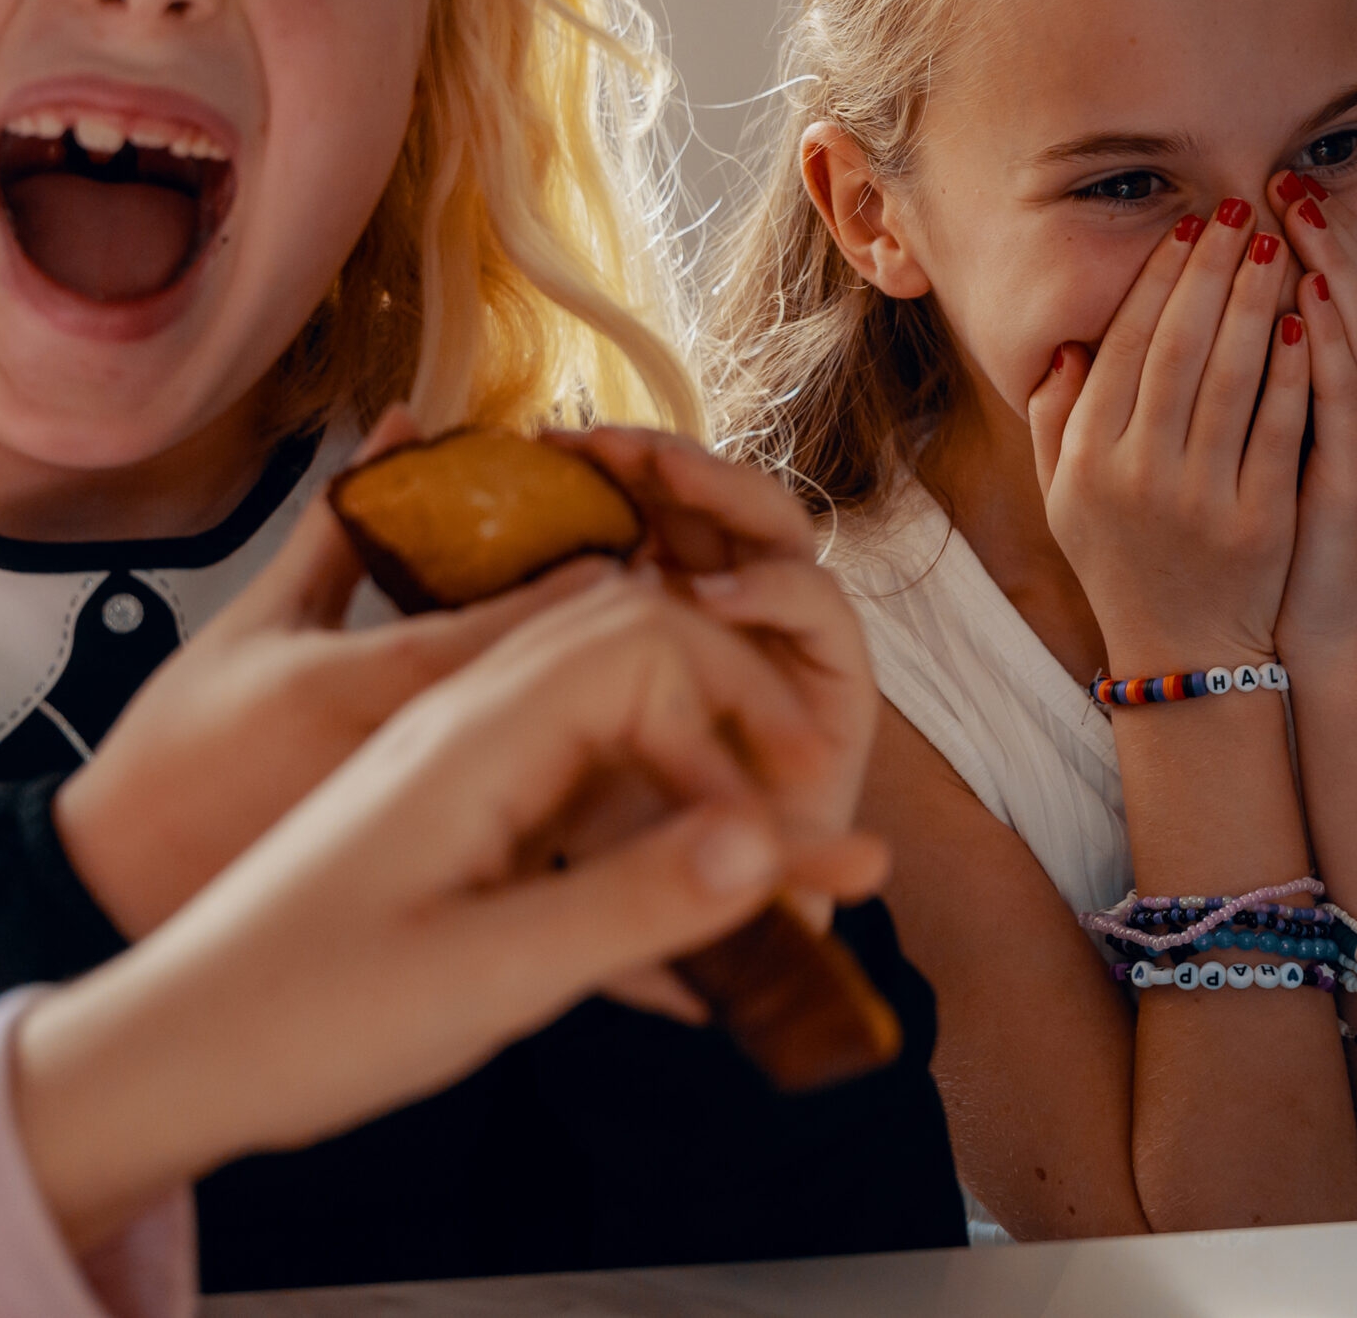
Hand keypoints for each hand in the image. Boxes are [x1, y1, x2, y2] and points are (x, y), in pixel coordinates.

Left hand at [11, 568, 892, 1247]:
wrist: (168, 1056)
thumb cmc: (301, 1017)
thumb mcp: (486, 976)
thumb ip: (633, 905)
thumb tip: (767, 842)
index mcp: (469, 727)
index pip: (646, 642)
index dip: (737, 712)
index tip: (791, 820)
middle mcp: (459, 720)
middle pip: (628, 651)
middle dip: (733, 715)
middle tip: (807, 821)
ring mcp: (447, 764)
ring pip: (599, 716)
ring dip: (689, 771)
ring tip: (767, 864)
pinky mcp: (441, 818)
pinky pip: (562, 784)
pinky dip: (632, 828)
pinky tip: (671, 933)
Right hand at [56, 411, 609, 938]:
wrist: (116, 889)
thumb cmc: (179, 752)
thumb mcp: (257, 621)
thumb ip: (341, 523)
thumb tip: (405, 426)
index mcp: (355, 687)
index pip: (488, 633)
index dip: (568, 591)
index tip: (633, 550)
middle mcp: (399, 759)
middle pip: (541, 701)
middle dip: (608, 652)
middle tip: (675, 599)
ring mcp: (417, 832)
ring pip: (546, 778)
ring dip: (607, 728)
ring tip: (663, 678)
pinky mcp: (421, 884)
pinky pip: (519, 837)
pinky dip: (572, 797)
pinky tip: (615, 766)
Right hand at [511, 430, 882, 1006]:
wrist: (641, 898)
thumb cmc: (691, 905)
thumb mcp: (717, 905)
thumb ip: (746, 905)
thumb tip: (798, 913)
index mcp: (818, 700)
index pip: (819, 610)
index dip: (776, 596)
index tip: (712, 600)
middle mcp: (774, 639)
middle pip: (770, 526)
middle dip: (713, 487)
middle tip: (647, 468)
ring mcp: (713, 604)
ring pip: (701, 504)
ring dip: (652, 462)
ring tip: (577, 443)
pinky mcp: (647, 591)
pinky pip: (635, 516)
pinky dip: (601, 482)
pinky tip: (537, 462)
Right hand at [1024, 197, 1311, 679]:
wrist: (1184, 658)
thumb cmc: (1122, 563)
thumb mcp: (1063, 497)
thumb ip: (1054, 420)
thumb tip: (1066, 345)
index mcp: (1085, 460)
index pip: (1122, 346)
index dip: (1157, 281)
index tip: (1187, 229)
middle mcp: (1136, 474)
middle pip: (1178, 347)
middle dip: (1212, 270)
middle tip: (1240, 211)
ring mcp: (1199, 499)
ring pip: (1232, 377)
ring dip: (1258, 302)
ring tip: (1281, 245)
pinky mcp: (1259, 522)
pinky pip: (1280, 429)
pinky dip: (1295, 370)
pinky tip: (1310, 320)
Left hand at [1267, 169, 1356, 671]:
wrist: (1339, 623)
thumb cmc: (1310, 524)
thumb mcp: (1313, 430)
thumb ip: (1303, 368)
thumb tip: (1262, 297)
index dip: (1336, 230)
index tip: (1289, 181)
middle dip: (1332, 229)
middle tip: (1285, 176)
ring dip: (1329, 262)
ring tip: (1290, 211)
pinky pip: (1348, 387)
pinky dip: (1328, 336)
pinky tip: (1300, 294)